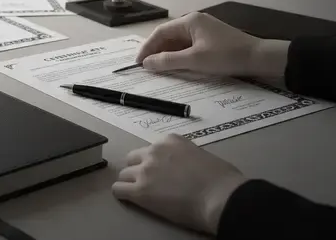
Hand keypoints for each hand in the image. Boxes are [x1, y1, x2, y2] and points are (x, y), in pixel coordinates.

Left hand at [112, 134, 247, 234]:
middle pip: (133, 159)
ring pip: (124, 174)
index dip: (156, 162)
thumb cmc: (222, 180)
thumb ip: (184, 156)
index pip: (151, 149)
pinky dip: (122, 194)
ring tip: (142, 193)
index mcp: (170, 140)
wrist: (221, 197)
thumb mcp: (201, 154)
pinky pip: (118, 189)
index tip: (163, 172)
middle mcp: (154, 151)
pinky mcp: (140, 190)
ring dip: (131, 182)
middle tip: (150, 182)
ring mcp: (145, 170)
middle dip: (138, 169)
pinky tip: (129, 199)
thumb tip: (181, 166)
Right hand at [136, 12, 289, 76]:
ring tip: (159, 69)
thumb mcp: (194, 60)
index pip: (160, 33)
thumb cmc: (226, 56)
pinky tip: (177, 66)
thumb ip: (167, 61)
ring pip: (178, 42)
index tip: (139, 63)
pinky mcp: (211, 39)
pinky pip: (189, 46)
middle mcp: (195, 21)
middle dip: (156, 51)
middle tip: (147, 67)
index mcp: (189, 21)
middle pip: (168, 36)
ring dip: (168, 55)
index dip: (147, 48)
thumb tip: (146, 63)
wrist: (260, 58)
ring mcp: (204, 30)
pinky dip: (180, 55)